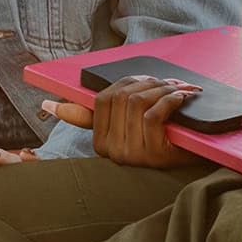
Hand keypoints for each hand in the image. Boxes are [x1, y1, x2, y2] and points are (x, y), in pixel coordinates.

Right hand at [45, 74, 205, 169]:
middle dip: (147, 82)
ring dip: (161, 89)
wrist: (192, 161)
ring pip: (137, 103)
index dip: (124, 83)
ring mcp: (131, 155)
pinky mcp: (153, 154)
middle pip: (121, 97)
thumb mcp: (124, 128)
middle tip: (166, 82)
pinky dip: (170, 100)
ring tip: (176, 89)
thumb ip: (89, 116)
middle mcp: (112, 151)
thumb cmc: (160, 141)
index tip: (144, 80)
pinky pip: (154, 114)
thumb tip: (48, 105)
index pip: (102, 99)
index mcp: (101, 142)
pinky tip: (180, 98)